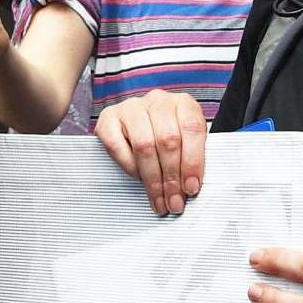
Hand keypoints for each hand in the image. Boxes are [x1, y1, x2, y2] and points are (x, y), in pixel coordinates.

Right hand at [93, 90, 205, 215]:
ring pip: (144, 145)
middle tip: (173, 202)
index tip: (191, 188)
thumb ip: (191, 159)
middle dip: (172, 178)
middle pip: (168, 140)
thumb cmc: (166, 137)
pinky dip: (129, 166)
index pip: (192, 128)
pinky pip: (117, 145)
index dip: (193, 161)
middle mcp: (158, 100)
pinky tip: (137, 178)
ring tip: (158, 199)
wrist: (138, 125)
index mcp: (183, 103)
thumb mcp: (186, 142)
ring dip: (152, 178)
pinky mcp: (109, 117)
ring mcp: (132, 107)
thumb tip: (190, 189)